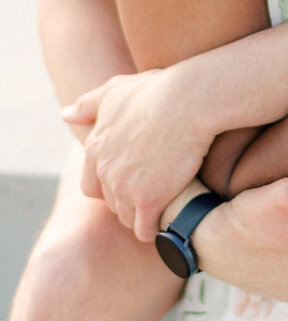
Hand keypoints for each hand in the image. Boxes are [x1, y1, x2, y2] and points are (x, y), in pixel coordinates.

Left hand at [61, 65, 211, 240]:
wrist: (190, 100)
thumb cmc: (159, 90)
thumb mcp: (117, 90)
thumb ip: (89, 104)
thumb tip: (65, 114)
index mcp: (94, 149)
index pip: (93, 186)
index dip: (114, 186)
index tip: (137, 177)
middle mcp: (103, 171)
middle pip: (112, 204)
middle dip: (131, 201)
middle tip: (158, 188)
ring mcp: (124, 187)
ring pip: (128, 219)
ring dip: (145, 215)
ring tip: (168, 202)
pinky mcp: (149, 200)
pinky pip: (147, 230)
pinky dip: (158, 226)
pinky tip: (172, 213)